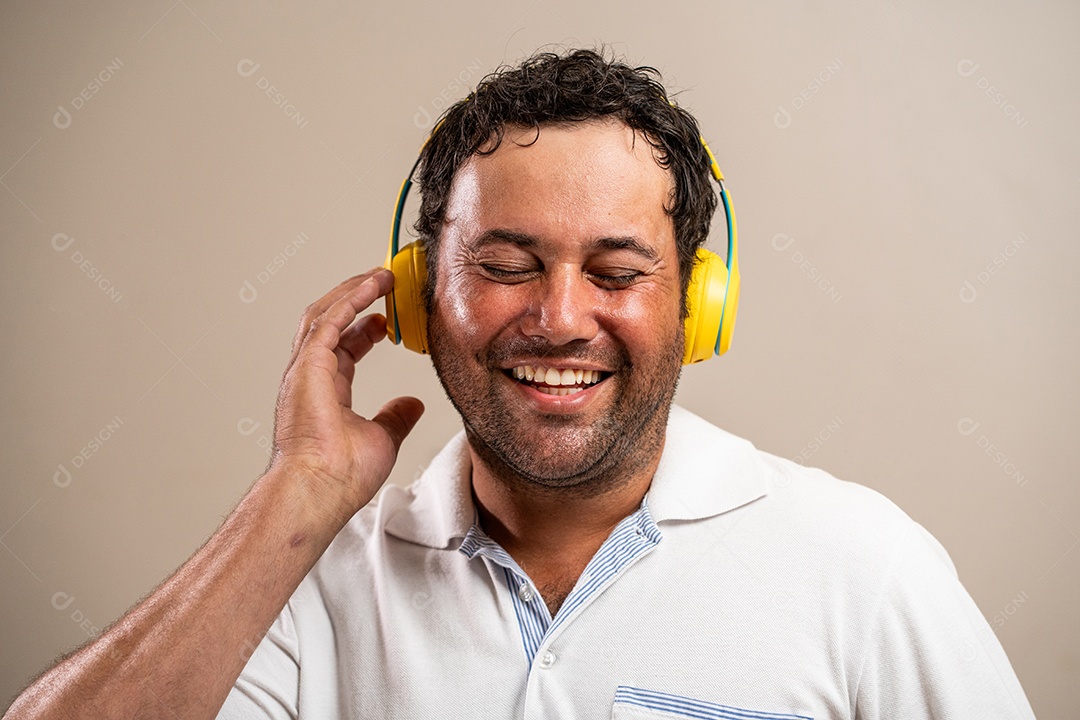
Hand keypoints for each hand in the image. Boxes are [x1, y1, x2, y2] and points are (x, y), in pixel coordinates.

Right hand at [270, 268, 423, 519]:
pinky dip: (351, 298)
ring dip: (352, 290)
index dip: (363, 329)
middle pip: (329, 323)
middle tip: (381, 282)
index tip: (385, 318)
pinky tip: (373, 284)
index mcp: (324, 392)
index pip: (341, 348)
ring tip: (379, 274)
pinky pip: (330, 319)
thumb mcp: (381, 439)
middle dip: (354, 299)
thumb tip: (414, 404)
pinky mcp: (308, 365)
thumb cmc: (340, 477)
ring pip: (324, 313)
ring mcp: (305, 369)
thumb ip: (395, 417)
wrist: (318, 489)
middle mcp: (309, 376)